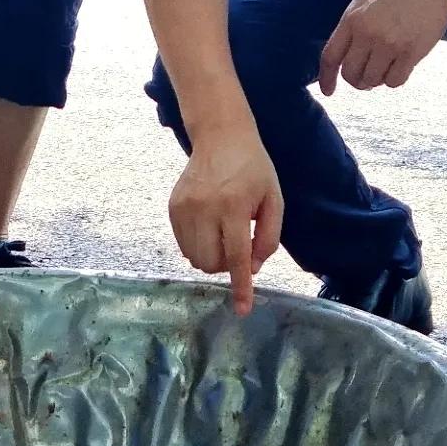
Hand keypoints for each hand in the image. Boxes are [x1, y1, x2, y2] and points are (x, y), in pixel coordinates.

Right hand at [169, 131, 282, 314]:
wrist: (220, 136)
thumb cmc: (253, 168)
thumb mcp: (274, 199)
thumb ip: (268, 237)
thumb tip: (253, 268)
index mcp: (233, 206)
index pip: (236, 257)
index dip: (241, 286)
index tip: (242, 310)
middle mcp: (204, 208)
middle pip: (211, 263)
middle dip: (226, 266)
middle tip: (237, 245)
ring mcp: (184, 208)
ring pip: (194, 258)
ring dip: (211, 258)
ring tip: (222, 235)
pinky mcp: (172, 207)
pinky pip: (182, 245)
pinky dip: (197, 247)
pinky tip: (208, 228)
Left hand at [319, 0, 446, 95]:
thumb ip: (354, 21)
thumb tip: (349, 48)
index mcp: (352, 18)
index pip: (330, 56)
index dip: (327, 78)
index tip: (328, 91)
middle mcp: (368, 34)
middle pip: (351, 74)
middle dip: (356, 80)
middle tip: (365, 76)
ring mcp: (390, 45)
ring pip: (373, 80)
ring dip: (376, 80)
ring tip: (385, 67)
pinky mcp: (411, 53)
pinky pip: (395, 80)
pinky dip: (394, 79)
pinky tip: (399, 67)